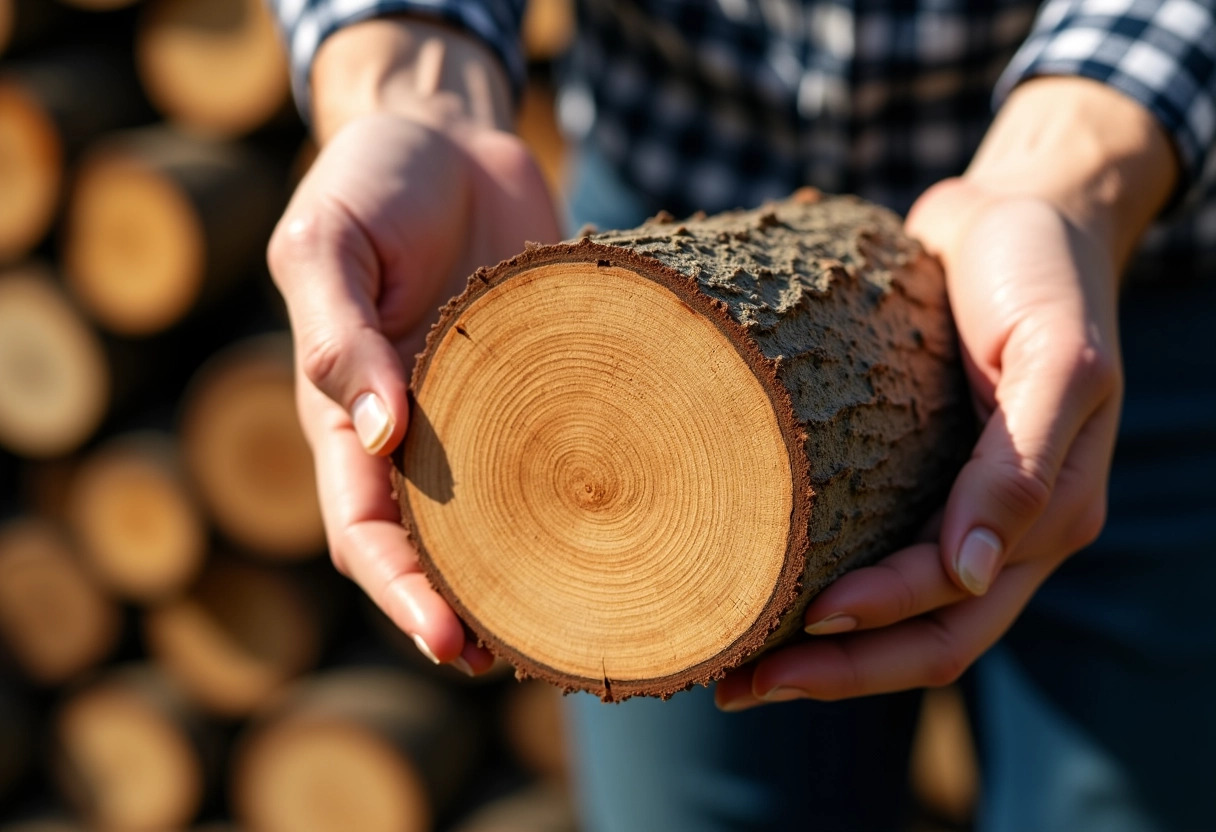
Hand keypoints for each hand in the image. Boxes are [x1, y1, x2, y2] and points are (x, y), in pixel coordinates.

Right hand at [270, 110, 559, 672]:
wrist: (445, 135)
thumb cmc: (370, 183)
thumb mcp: (327, 244)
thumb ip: (338, 332)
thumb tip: (375, 432)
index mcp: (349, 420)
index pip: (368, 533)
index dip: (404, 596)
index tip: (456, 646)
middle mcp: (421, 437)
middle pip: (443, 556)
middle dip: (483, 618)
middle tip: (547, 661)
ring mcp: (489, 418)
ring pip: (509, 526)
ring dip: (540, 582)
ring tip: (595, 631)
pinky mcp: (552, 387)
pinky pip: (569, 457)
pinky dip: (588, 504)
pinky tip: (639, 532)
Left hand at [714, 77, 1176, 709]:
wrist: (1019, 213)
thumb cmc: (1040, 275)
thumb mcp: (1057, 355)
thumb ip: (1027, 463)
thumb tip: (973, 571)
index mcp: (1045, 516)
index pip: (955, 609)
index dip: (878, 625)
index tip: (797, 622)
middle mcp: (1000, 530)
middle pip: (920, 640)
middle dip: (832, 672)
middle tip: (732, 686)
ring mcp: (955, 507)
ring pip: (893, 616)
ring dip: (817, 650)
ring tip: (727, 659)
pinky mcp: (914, 475)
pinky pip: (871, 554)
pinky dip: (820, 585)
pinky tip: (755, 585)